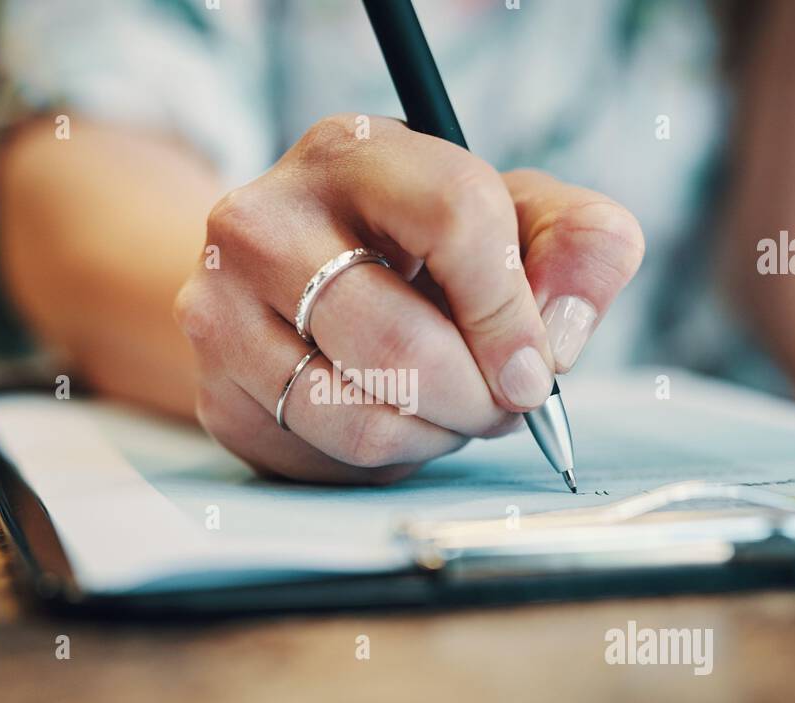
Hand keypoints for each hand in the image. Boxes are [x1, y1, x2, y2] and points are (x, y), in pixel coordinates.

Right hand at [174, 114, 643, 483]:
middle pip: (400, 343)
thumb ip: (579, 246)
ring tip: (452, 410)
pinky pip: (326, 454)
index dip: (511, 311)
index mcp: (353, 154)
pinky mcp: (216, 389)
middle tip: (502, 405)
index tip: (534, 367)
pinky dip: (387, 456)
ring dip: (436, 434)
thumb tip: (558, 335)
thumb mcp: (516, 216)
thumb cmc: (422, 245)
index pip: (455, 218)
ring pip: (359, 415)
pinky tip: (397, 418)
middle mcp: (264, 221)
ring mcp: (222, 309)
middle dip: (478, 399)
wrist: (294, 278)